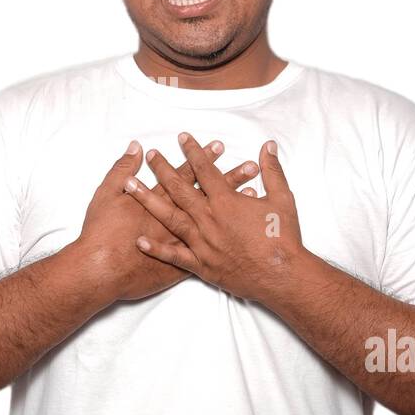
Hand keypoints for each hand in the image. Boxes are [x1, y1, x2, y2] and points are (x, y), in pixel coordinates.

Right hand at [71, 138, 260, 302]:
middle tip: (248, 164)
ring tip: (253, 190)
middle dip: (228, 178)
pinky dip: (229, 237)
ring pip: (216, 221)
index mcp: (161, 201)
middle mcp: (178, 219)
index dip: (202, 160)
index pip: (186, 175)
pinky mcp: (185, 265)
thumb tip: (135, 147)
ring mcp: (184, 243)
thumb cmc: (101, 234)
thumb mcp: (106, 195)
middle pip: (208, 195)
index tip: (218, 147)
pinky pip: (215, 247)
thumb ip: (122, 169)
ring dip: (234, 205)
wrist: (101, 271)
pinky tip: (241, 230)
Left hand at [124, 132, 306, 303]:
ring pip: (170, 217)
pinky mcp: (202, 265)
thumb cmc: (284, 238)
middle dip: (164, 169)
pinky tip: (140, 241)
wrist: (283, 276)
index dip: (194, 151)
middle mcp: (209, 219)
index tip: (182, 138)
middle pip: (180, 189)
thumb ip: (273, 171)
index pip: (205, 170)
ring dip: (149, 200)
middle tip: (152, 155)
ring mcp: (203, 243)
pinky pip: (175, 256)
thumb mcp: (282, 199)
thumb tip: (268, 146)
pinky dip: (157, 249)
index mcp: (227, 202)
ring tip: (131, 186)